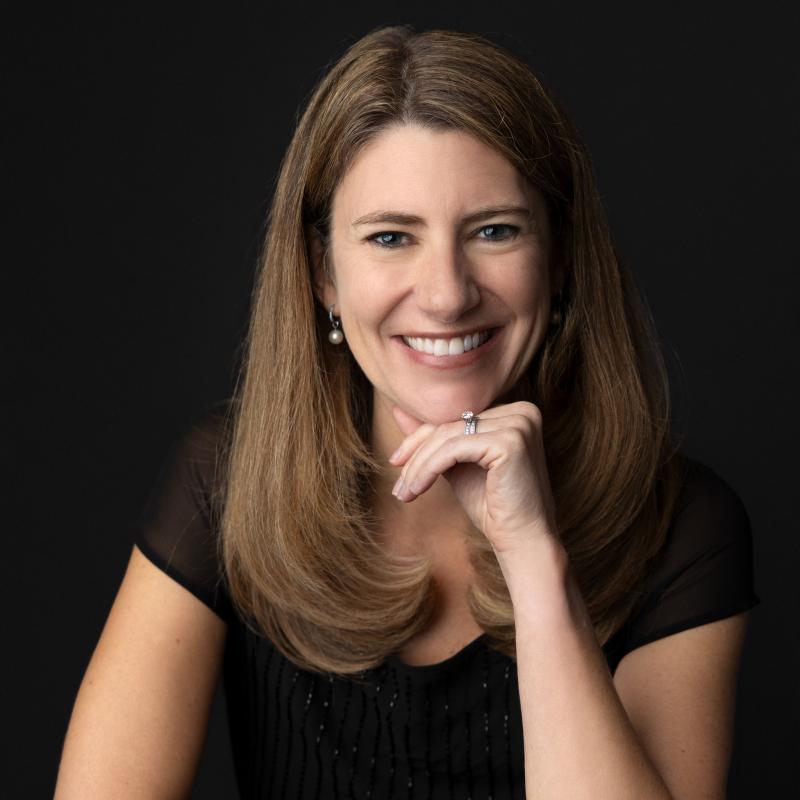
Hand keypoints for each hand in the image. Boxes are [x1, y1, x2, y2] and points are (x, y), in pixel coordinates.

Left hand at [389, 401, 560, 556]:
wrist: (523, 541)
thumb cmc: (493, 506)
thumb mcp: (457, 466)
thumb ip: (434, 439)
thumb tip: (398, 412)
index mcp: (514, 412)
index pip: (455, 418)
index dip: (420, 440)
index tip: (395, 462)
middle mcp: (521, 412)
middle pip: (450, 425)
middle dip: (416, 454)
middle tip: (398, 485)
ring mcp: (518, 424)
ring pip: (447, 437)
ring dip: (418, 466)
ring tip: (403, 492)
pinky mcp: (510, 441)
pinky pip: (453, 449)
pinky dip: (428, 469)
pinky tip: (416, 490)